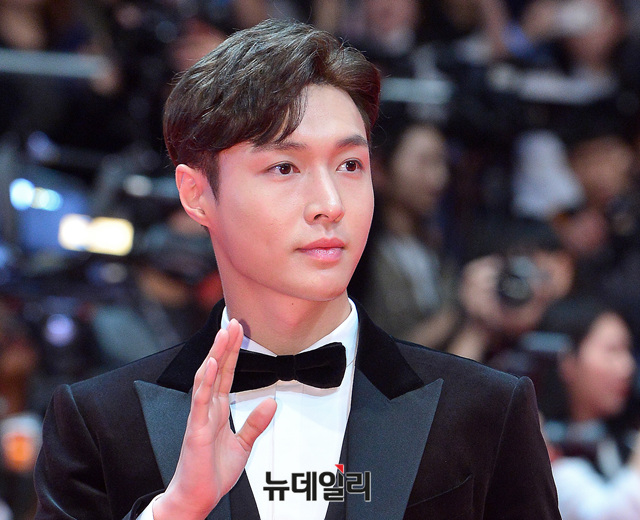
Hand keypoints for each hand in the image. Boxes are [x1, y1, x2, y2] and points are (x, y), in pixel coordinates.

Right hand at [153, 319, 276, 519]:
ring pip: (206, 378)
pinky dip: (205, 381)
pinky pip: (200, 401)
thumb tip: (271, 403)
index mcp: (217, 410)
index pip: (226, 374)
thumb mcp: (243, 445)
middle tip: (233, 322)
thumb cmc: (213, 472)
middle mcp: (207, 408)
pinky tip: (210, 364)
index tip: (238, 331)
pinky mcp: (196, 430)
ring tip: (223, 334)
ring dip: (215, 355)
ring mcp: (200, 417)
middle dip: (225, 345)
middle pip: (216, 370)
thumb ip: (256, 423)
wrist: (197, 498)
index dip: (233, 352)